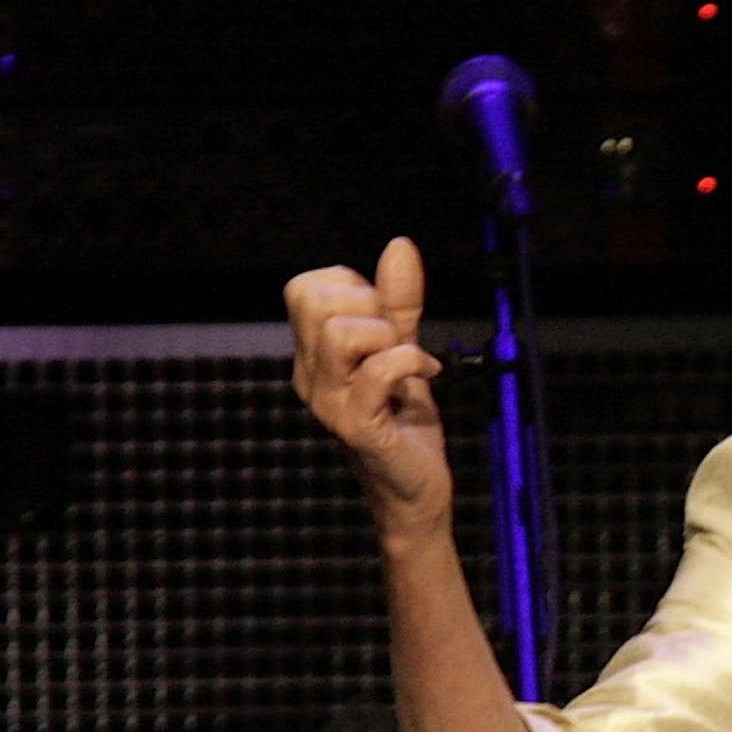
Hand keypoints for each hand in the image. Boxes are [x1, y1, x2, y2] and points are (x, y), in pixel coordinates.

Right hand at [285, 237, 449, 541]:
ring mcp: (328, 401)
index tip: (382, 318)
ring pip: (340, 331)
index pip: (303, 288)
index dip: (349, 286)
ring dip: (387, 336)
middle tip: (395, 337)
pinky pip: (380, 369)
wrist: (416, 486)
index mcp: (311, 354)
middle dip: (368, 305)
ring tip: (407, 360)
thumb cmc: (405, 419)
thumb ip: (399, 301)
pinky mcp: (357, 424)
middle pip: (313, 301)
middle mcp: (309, 375)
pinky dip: (412, 362)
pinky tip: (428, 375)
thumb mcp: (402, 348)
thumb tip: (399, 245)